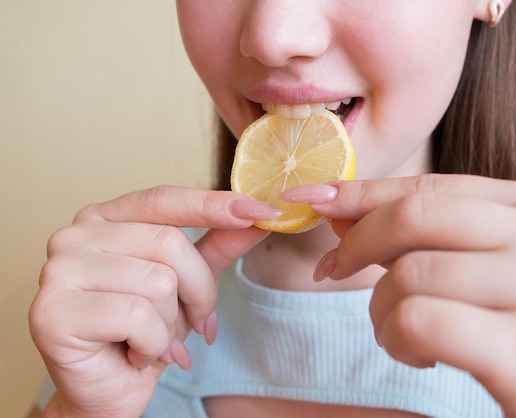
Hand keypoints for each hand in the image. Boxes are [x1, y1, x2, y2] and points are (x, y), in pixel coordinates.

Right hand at [29, 186, 279, 417]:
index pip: (164, 199)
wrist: (106, 393)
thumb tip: (259, 215)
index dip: (214, 204)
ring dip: (173, 325)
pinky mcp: (52, 311)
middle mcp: (74, 235)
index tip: (264, 209)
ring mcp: (58, 271)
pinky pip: (138, 317)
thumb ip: (218, 245)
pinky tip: (134, 354)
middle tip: (196, 323)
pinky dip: (153, 345)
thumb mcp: (187, 283)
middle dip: (199, 291)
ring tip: (154, 341)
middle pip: (169, 244)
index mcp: (104, 218)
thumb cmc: (143, 334)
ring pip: (158, 283)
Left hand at [283, 175, 515, 416]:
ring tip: (402, 335)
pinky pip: (417, 321)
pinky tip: (422, 355)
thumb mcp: (483, 268)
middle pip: (415, 216)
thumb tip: (339, 207)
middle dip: (355, 242)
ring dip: (380, 311)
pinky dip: (397, 340)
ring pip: (408, 274)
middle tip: (330, 268)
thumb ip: (423, 234)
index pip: (431, 186)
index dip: (363, 192)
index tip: (313, 196)